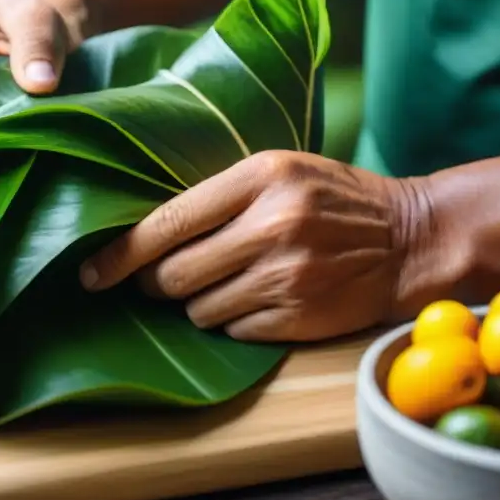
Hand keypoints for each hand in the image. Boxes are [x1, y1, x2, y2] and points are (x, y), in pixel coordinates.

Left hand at [78, 150, 432, 341]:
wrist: (408, 239)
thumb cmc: (332, 198)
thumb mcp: (278, 170)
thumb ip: (218, 193)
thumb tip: (145, 229)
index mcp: (259, 177)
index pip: (167, 221)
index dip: (120, 254)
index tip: (91, 273)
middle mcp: (271, 226)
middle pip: (172, 274)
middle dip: (153, 283)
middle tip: (159, 278)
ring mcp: (286, 276)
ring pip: (197, 308)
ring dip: (194, 302)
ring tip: (222, 281)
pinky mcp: (298, 317)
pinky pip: (231, 330)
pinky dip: (230, 320)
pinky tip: (254, 298)